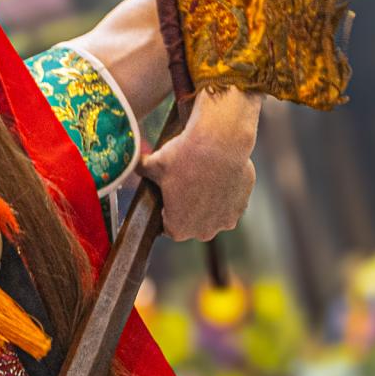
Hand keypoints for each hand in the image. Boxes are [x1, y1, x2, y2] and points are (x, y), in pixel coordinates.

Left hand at [137, 88, 260, 241]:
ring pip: (213, 216)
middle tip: (186, 186)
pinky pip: (229, 205)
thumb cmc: (183, 157)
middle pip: (193, 225)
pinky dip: (225, 195)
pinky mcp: (241, 207)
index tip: (170, 197)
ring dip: (209, 204)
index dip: (168, 211)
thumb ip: (142, 169)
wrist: (220, 143)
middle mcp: (202, 232)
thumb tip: (132, 163)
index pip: (169, 227)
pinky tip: (219, 178)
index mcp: (177, 228)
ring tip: (204, 180)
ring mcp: (224, 221)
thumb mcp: (154, 163)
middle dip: (189, 210)